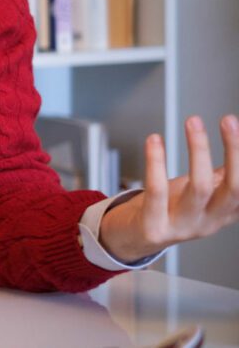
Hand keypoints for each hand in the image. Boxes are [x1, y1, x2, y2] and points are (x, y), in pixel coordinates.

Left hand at [99, 114, 238, 262]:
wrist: (132, 239)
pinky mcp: (154, 228)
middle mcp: (209, 222)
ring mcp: (183, 227)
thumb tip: (237, 145)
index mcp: (224, 213)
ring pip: (200, 187)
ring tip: (193, 122)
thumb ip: (221, 174)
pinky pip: (158, 191)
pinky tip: (154, 140)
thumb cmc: (168, 209)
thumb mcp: (200, 191)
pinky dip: (156, 162)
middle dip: (234, 151)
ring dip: (198, 150)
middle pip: (234, 188)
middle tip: (228, 120)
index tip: (238, 127)